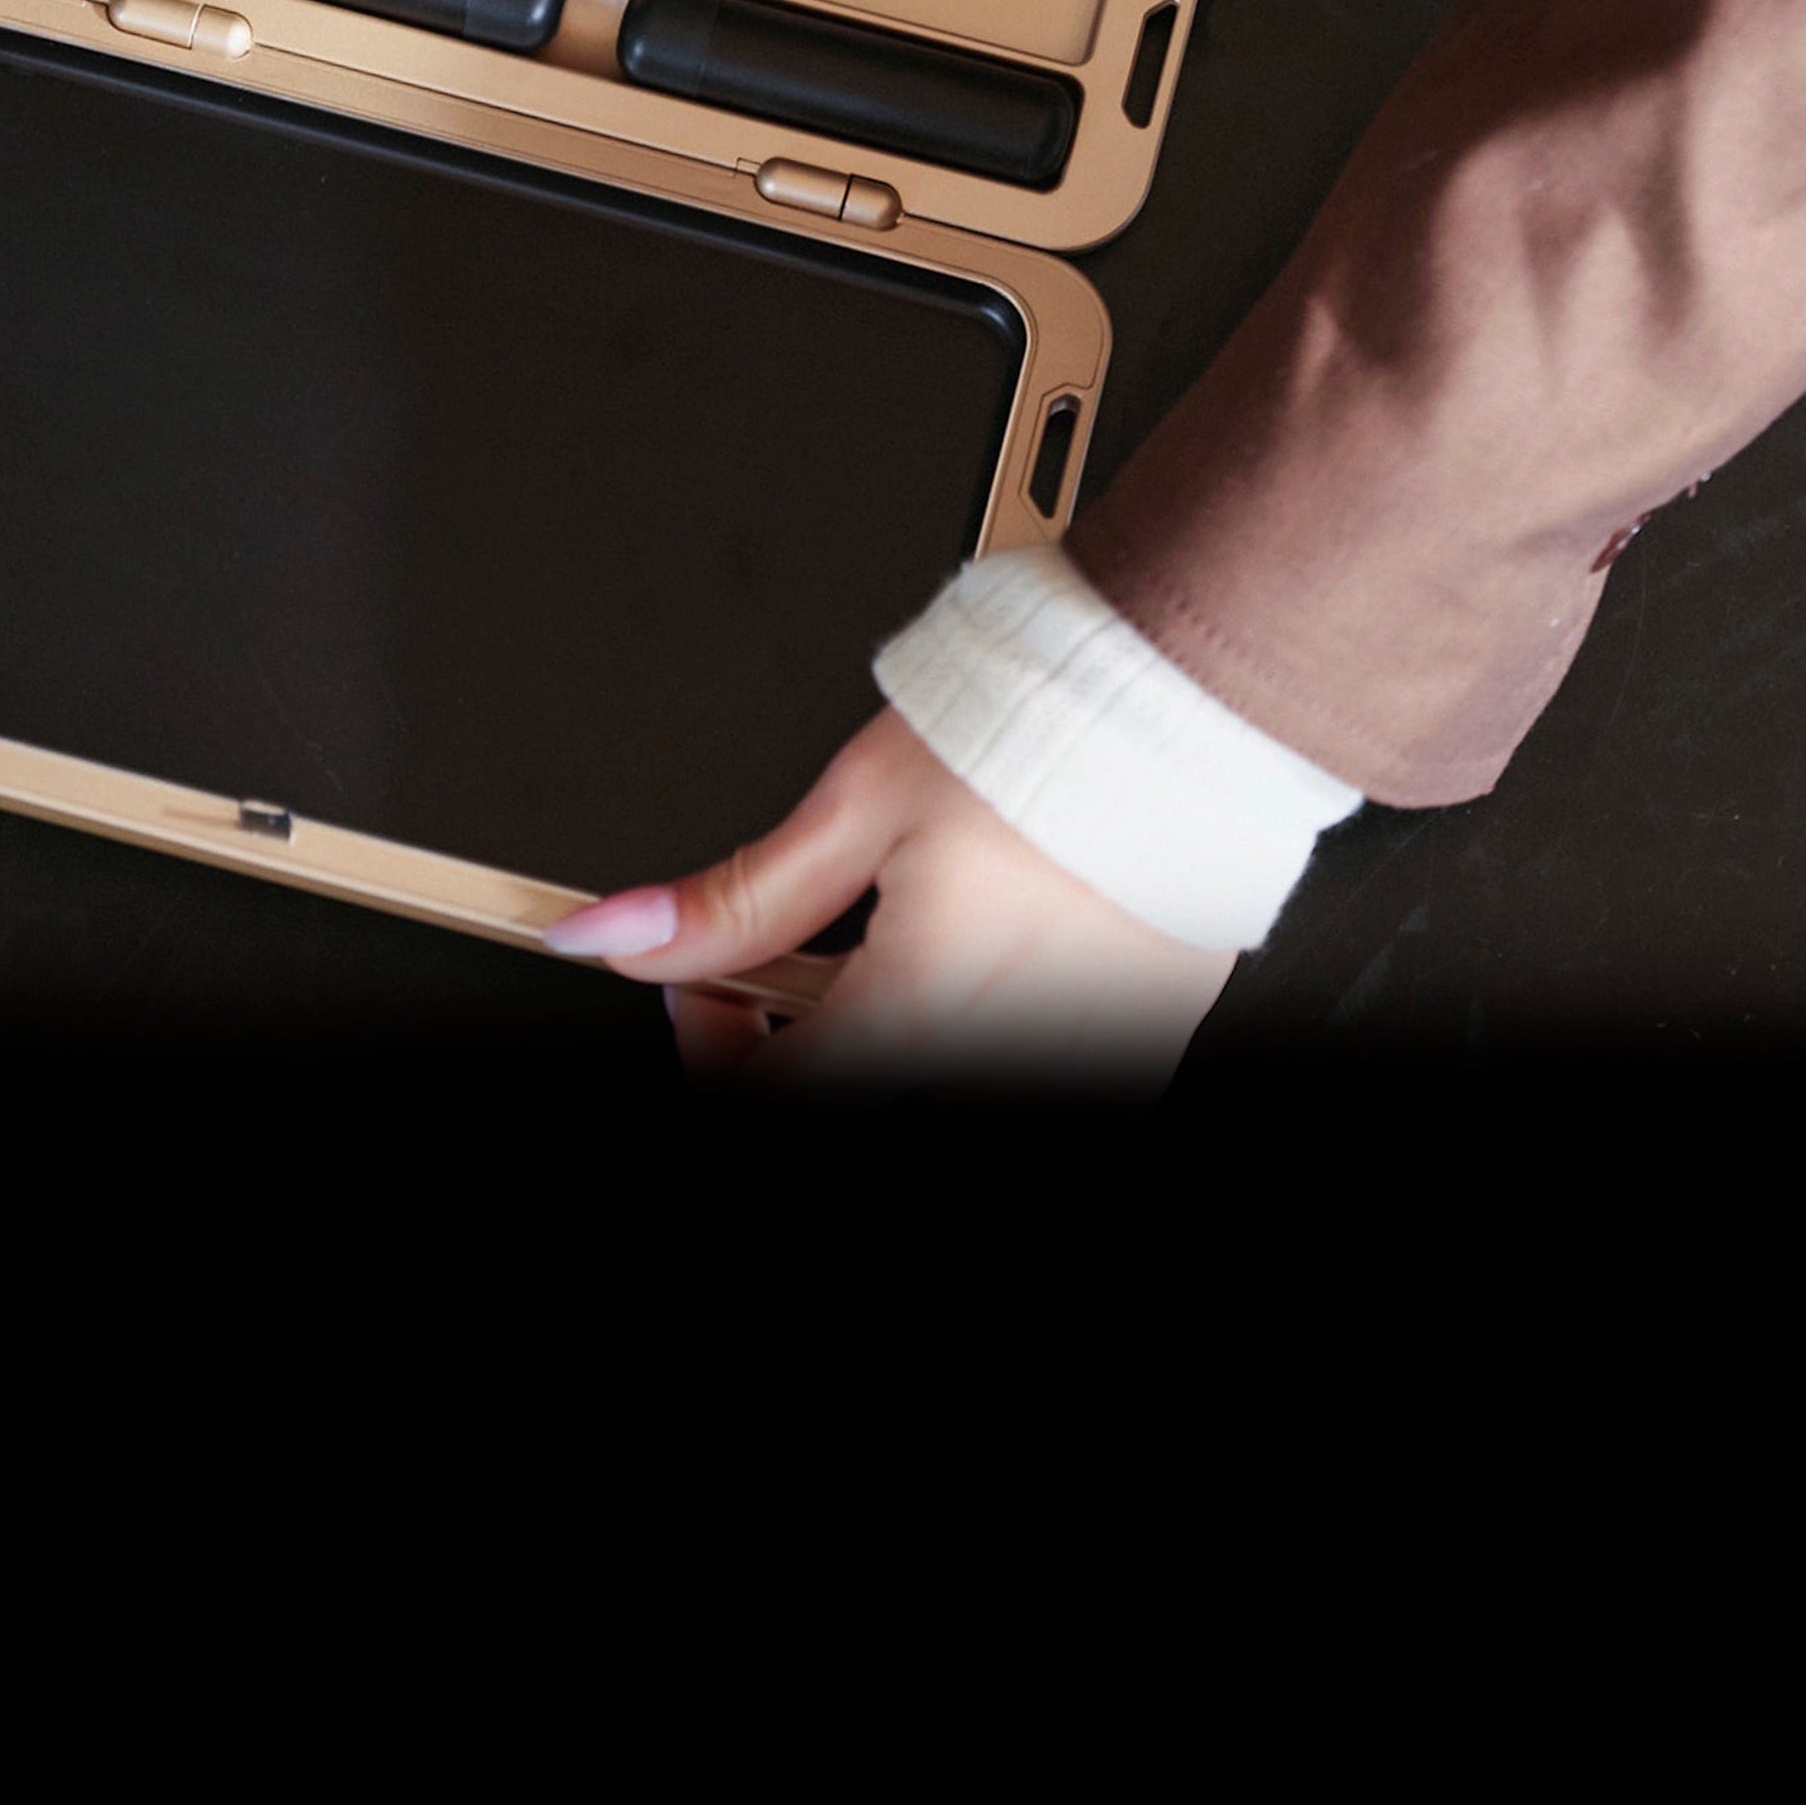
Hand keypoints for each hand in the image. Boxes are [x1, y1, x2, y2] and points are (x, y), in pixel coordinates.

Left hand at [545, 710, 1233, 1085]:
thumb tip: (610, 937)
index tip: (709, 987)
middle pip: (861, 1092)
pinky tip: (987, 940)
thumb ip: (735, 896)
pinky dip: (982, 1020)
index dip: (712, 1052)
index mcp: (926, 1013)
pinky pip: (1035, 1058)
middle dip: (802, 1040)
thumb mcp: (858, 802)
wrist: (1194, 695)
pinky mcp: (1146, 1038)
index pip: (775, 1109)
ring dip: (893, 1031)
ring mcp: (1091, 1055)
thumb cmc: (1045, 731)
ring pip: (945, 1077)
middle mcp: (1013, 1054)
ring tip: (904, 929)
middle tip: (795, 961)